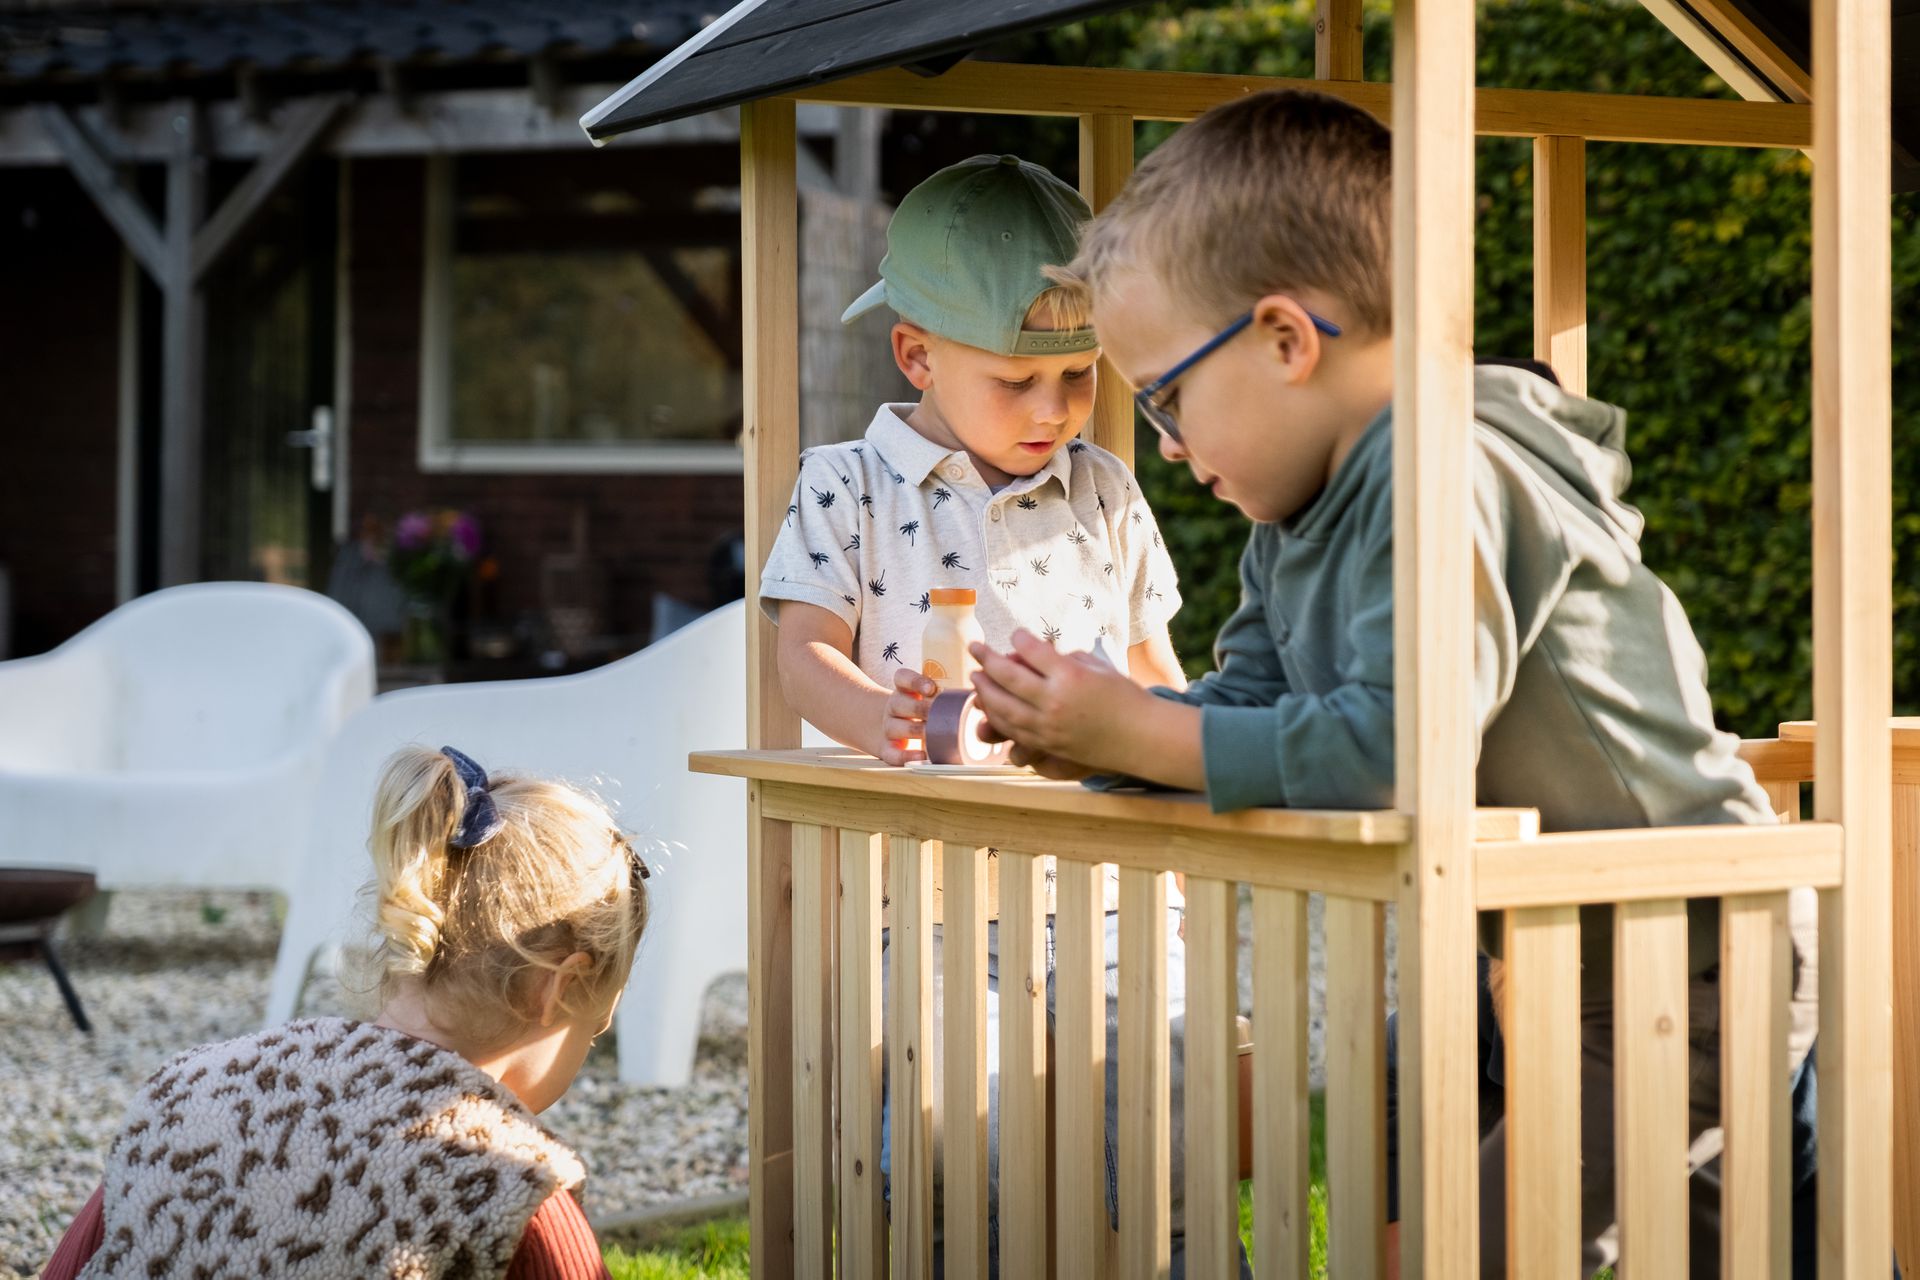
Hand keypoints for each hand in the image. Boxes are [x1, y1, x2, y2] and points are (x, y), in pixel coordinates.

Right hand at [877, 666, 934, 765]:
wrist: (892, 730)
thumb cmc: (921, 712)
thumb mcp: (926, 698)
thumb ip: (944, 695)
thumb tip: (975, 696)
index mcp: (903, 690)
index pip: (902, 678)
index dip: (915, 681)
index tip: (931, 689)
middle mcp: (893, 707)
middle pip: (899, 703)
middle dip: (921, 709)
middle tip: (940, 714)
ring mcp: (888, 728)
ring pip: (894, 727)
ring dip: (915, 730)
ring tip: (933, 734)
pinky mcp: (887, 748)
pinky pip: (891, 753)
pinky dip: (905, 755)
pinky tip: (922, 755)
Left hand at [968, 630, 1142, 776]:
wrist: (1141, 738)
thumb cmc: (1125, 697)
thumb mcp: (1097, 667)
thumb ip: (1065, 659)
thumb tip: (1037, 654)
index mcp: (1070, 675)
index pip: (1032, 650)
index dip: (1019, 639)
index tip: (1015, 634)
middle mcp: (1055, 701)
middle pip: (1008, 678)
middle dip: (986, 660)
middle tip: (974, 648)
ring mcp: (1049, 726)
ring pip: (1003, 708)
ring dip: (985, 691)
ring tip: (976, 678)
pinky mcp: (1048, 745)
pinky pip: (1014, 731)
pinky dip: (997, 718)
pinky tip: (990, 707)